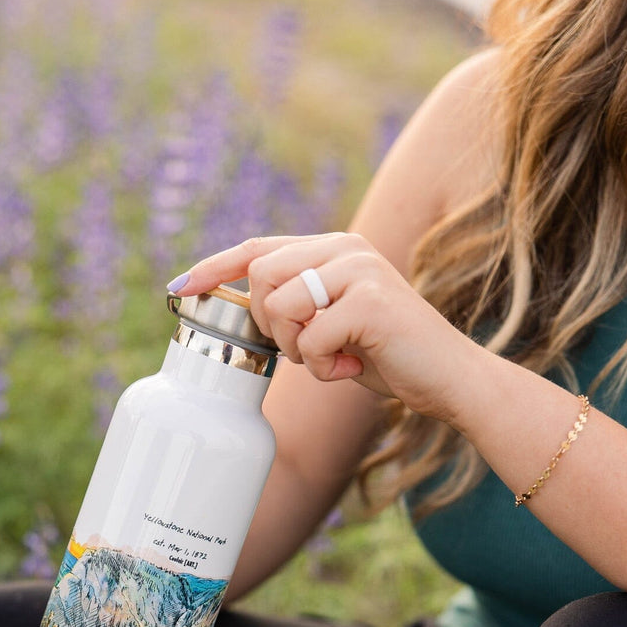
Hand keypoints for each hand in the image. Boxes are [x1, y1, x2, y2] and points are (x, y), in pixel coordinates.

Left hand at [173, 233, 478, 422]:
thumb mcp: (333, 323)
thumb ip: (298, 307)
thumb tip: (245, 309)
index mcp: (333, 248)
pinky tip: (353, 368)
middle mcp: (345, 248)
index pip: (258, 249)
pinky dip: (324, 366)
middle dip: (270, 326)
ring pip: (281, 306)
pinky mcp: (370, 301)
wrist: (446, 378)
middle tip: (306, 351)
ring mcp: (360, 270)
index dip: (215, 267)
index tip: (180, 287)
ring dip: (298, 349)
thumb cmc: (385, 356)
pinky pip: (312, 338)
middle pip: (261, 277)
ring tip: (334, 359)